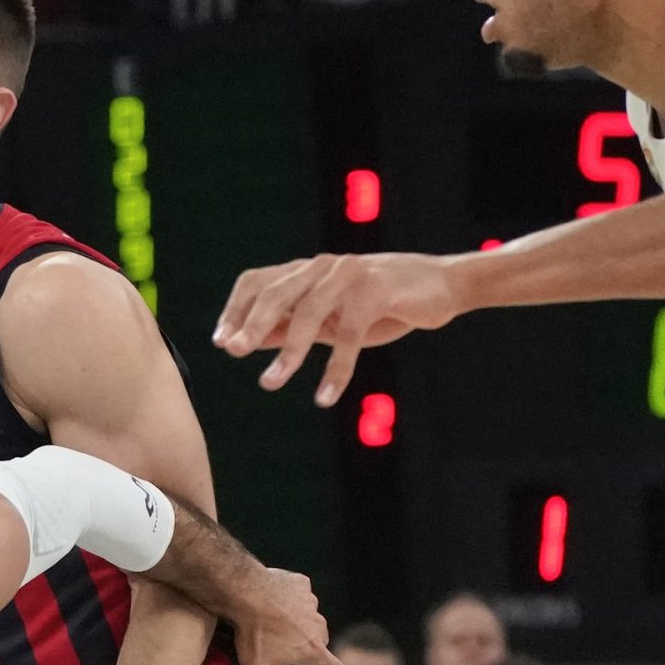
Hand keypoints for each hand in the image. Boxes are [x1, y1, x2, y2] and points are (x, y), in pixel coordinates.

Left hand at [213, 252, 466, 407]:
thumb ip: (291, 326)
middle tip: (234, 352)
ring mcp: (351, 275)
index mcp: (308, 272)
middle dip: (251, 324)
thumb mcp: (331, 318)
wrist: (443, 287)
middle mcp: (325, 268)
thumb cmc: (383, 304)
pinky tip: (324, 396)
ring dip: (288, 351)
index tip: (222, 341)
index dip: (236, 309)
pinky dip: (335, 368)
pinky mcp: (378, 290)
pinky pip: (350, 333)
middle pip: (276, 291)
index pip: (259, 281)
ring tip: (269, 382)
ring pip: (310, 311)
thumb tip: (246, 341)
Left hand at [226, 567, 362, 664]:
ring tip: (272, 619)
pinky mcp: (302, 584)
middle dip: (303, 644)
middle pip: (316, 641)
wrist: (248, 592)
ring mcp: (312, 604)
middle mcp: (318, 628)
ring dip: (294, 619)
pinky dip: (287, 596)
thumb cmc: (254, 635)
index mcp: (311, 651)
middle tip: (279, 642)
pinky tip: (272, 599)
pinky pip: (298, 592)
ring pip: (306, 616)